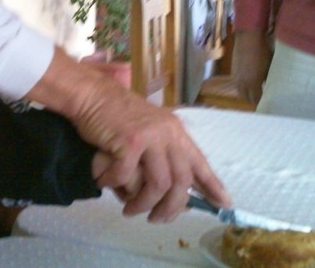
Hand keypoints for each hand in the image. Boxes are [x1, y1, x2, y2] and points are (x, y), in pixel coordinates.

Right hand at [29, 49, 230, 221]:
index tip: (223, 204)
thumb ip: (163, 153)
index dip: (213, 186)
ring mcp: (150, 137)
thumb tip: (172, 187)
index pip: (200, 163)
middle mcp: (168, 134)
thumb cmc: (115, 115)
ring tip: (130, 211)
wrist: (91, 94)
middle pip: (181, 182)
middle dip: (171, 208)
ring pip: (158, 185)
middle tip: (156, 220)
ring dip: (143, 204)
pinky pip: (125, 177)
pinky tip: (104, 182)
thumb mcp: (149, 130)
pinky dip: (114, 184)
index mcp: (176, 132)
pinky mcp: (130, 142)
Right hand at [231, 30, 271, 104]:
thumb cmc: (262, 51)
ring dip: (248, 95)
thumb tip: (271, 88)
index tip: (269, 106)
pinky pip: (237, 86)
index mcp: (252, 83)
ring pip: (241, 93)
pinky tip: (249, 85)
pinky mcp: (233, 72)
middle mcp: (242, 83)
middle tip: (264, 102)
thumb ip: (268, 80)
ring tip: (256, 95)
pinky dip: (243, 88)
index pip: (256, 100)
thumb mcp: (269, 67)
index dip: (262, 104)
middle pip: (247, 99)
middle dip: (254, 101)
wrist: (248, 37)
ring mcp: (236, 78)